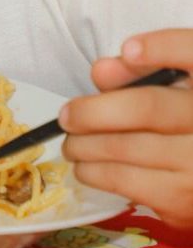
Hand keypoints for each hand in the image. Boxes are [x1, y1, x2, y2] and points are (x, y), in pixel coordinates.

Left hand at [60, 29, 192, 226]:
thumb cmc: (180, 123)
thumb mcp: (171, 90)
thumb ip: (139, 74)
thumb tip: (102, 71)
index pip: (192, 53)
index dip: (163, 48)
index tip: (130, 49)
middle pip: (147, 108)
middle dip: (93, 111)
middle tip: (67, 116)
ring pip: (129, 147)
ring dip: (85, 145)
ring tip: (71, 143)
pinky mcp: (185, 200)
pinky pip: (127, 182)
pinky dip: (95, 172)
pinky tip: (85, 166)